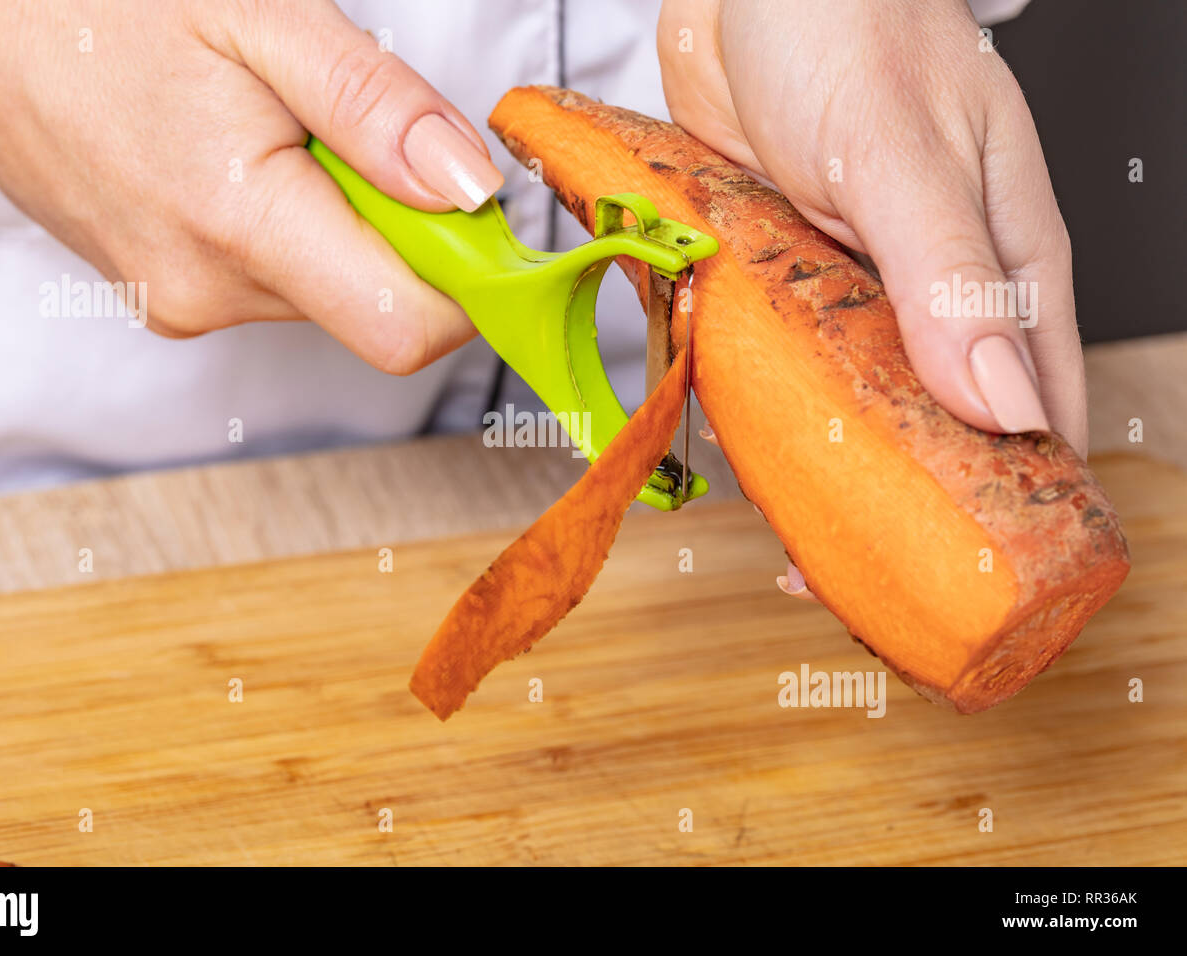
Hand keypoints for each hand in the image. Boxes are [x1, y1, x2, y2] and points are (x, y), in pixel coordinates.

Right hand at [0, 0, 502, 370]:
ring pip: (328, 290)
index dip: (469, 283)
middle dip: (398, 227)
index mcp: (240, 226)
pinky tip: (239, 159)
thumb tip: (472, 190)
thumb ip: (377, 110)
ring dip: (338, 219)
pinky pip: (276, 280)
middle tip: (345, 130)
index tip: (481, 219)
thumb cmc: (98, 5)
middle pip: (376, 305)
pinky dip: (291, 226)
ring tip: (270, 131)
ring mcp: (182, 301)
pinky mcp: (170, 296)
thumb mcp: (261, 20)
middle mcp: (208, 292)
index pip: (407, 327)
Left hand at [660, 0, 1082, 598]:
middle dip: (892, 505)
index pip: (1032, 414)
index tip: (962, 578)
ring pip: (844, 410)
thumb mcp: (906, 157)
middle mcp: (929, 296)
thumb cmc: (852, 26)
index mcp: (1001, 271)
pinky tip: (727, 439)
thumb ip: (953, 281)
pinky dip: (749, 403)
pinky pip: (768, 366)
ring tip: (784, 533)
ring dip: (814, 467)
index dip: (1005, 502)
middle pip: (929, 431)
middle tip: (839, 573)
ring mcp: (850, 294)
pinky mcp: (777, 283)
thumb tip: (1006, 407)